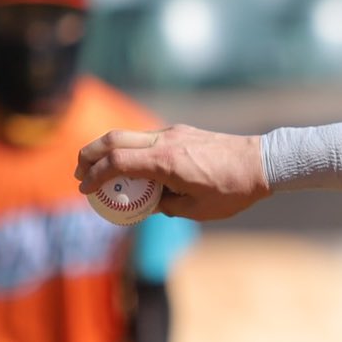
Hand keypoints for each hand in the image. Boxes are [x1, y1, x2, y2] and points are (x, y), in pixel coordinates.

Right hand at [76, 125, 266, 221]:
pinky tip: (131, 166)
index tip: (85, 190)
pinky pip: (145, 138)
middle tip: (80, 174)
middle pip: (113, 140)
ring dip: (108, 150)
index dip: (95, 176)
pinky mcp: (182, 132)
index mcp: (166, 162)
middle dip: (89, 155)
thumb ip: (166, 206)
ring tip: (99, 170)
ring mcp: (173, 133)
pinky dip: (129, 149)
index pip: (116, 163)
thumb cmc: (233, 190)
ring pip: (128, 135)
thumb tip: (150, 204)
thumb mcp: (196, 209)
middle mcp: (165, 142)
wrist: (262, 163)